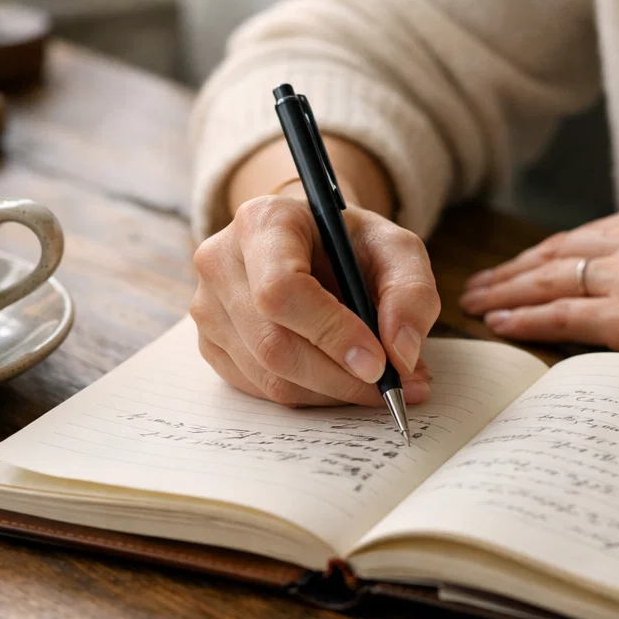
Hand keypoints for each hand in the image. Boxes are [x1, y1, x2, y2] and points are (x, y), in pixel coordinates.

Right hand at [191, 195, 439, 406]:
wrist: (311, 245)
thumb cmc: (350, 244)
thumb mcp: (396, 250)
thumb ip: (411, 293)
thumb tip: (401, 354)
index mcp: (262, 222)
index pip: (281, 289)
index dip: (331, 333)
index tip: (379, 363)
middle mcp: (220, 262)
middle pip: (274, 343)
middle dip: (340, 377)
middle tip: (395, 388)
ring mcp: (207, 308)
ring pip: (269, 376)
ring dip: (332, 392)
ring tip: (379, 383)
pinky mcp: (210, 345)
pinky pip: (261, 390)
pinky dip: (311, 396)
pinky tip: (341, 380)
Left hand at [460, 202, 618, 385]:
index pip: (581, 237)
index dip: (541, 254)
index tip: (518, 266)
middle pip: (551, 254)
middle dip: (510, 271)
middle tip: (479, 284)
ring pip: (545, 281)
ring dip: (503, 293)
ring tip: (476, 304)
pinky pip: (559, 317)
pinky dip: (523, 318)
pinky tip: (500, 323)